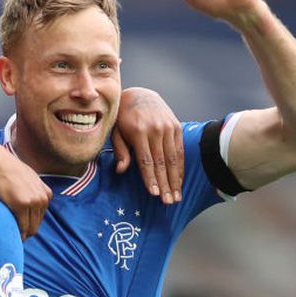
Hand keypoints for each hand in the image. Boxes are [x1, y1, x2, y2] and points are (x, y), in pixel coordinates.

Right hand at [0, 143, 51, 238]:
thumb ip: (31, 188)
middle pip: (36, 226)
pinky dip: (15, 234)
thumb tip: (25, 199)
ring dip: (19, 234)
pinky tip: (5, 233)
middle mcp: (42, 197)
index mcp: (46, 193)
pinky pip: (21, 229)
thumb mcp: (25, 177)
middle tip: (8, 232)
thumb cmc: (2, 169)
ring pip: (30, 230)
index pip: (39, 218)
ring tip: (6, 233)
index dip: (27, 223)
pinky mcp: (21, 205)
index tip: (13, 224)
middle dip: (24, 231)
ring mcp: (33, 201)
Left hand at [113, 87, 183, 203]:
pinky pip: (180, 151)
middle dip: (165, 184)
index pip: (146, 160)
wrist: (139, 95)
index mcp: (139, 131)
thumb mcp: (115, 131)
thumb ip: (120, 150)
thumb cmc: (122, 117)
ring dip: (176, 180)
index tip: (154, 194)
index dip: (151, 178)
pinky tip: (179, 182)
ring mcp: (168, 128)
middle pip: (162, 163)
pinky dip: (180, 168)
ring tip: (176, 197)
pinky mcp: (176, 127)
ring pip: (174, 159)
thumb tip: (121, 170)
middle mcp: (156, 129)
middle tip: (168, 202)